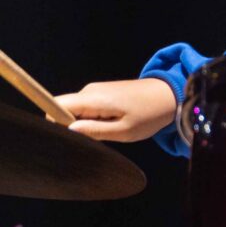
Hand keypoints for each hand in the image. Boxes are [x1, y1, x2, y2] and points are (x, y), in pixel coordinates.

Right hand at [56, 78, 177, 141]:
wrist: (169, 95)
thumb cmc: (149, 114)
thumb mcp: (123, 131)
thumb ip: (94, 131)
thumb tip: (68, 131)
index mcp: (93, 98)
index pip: (56, 105)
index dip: (54, 122)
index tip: (69, 136)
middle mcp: (90, 90)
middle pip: (64, 109)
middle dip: (74, 126)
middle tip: (98, 136)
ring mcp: (96, 90)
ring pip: (77, 110)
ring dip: (88, 123)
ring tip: (112, 128)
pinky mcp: (102, 92)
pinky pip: (88, 108)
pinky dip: (95, 118)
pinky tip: (114, 122)